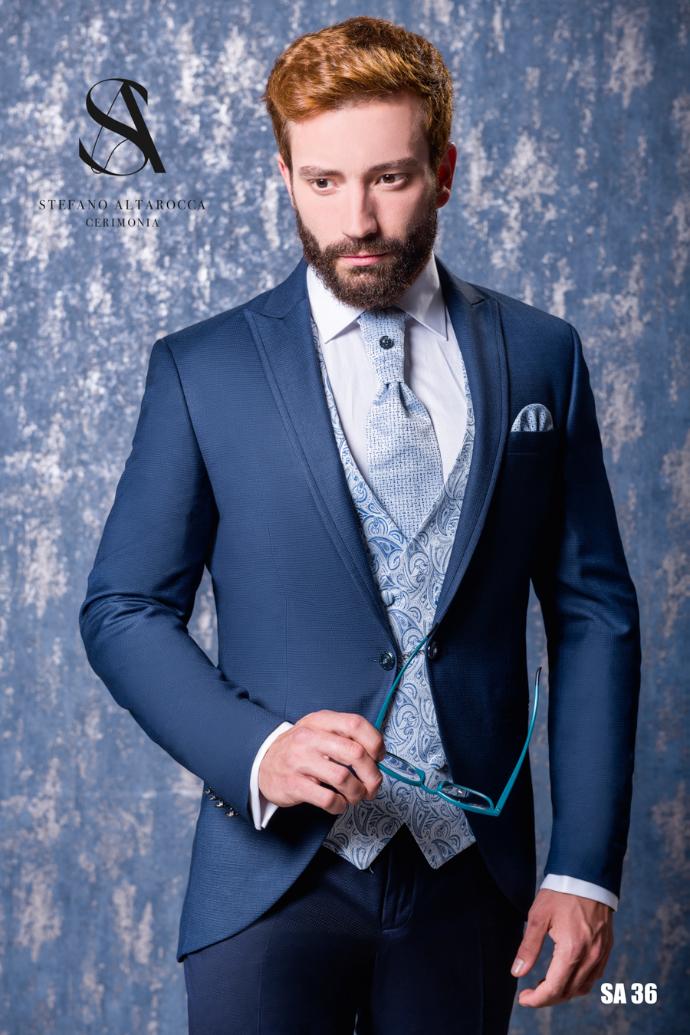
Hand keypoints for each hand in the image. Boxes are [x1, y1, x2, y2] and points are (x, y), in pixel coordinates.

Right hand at [258, 710, 385, 814]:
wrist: (261, 763)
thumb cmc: (299, 749)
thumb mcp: (318, 730)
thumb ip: (344, 735)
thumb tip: (377, 755)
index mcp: (320, 721)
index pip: (356, 724)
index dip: (375, 742)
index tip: (379, 757)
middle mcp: (310, 738)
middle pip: (355, 753)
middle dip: (372, 775)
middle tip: (372, 785)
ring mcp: (300, 761)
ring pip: (344, 778)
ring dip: (357, 792)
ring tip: (356, 796)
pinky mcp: (293, 785)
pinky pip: (327, 799)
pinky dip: (340, 805)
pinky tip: (339, 804)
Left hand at [511, 889, 613, 1006]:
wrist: (588, 875)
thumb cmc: (560, 893)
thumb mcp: (538, 917)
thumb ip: (528, 948)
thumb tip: (517, 974)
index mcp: (572, 951)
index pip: (554, 989)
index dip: (537, 999)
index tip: (523, 999)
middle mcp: (590, 957)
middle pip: (568, 992)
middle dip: (548, 998)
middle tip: (531, 993)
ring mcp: (601, 954)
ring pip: (582, 987)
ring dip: (563, 991)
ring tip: (545, 983)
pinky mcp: (607, 948)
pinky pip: (593, 976)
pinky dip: (578, 982)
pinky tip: (564, 973)